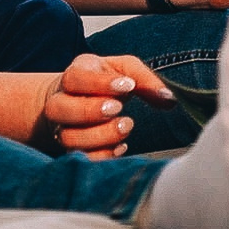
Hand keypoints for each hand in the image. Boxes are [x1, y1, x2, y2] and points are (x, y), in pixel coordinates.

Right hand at [39, 54, 171, 158]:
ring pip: (68, 138)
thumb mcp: (124, 69)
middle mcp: (60, 101)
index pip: (74, 78)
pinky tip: (120, 146)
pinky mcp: (71, 150)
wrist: (79, 99)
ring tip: (125, 126)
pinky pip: (80, 159)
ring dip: (99, 136)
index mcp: (74, 75)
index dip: (99, 84)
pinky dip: (101, 155)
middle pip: (59, 108)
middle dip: (91, 111)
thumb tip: (169, 98)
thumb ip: (144, 78)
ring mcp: (62, 128)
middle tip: (119, 109)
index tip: (127, 86)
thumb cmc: (105, 82)